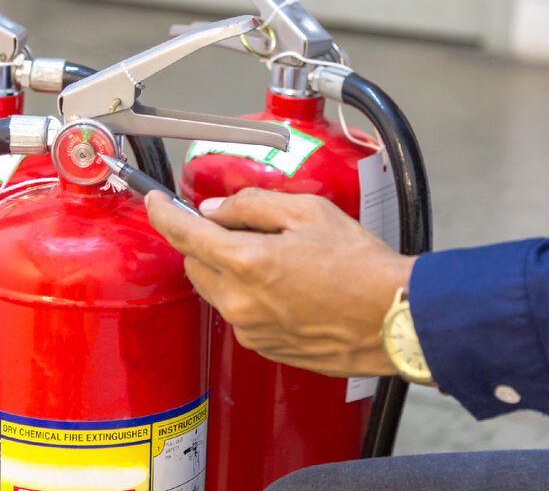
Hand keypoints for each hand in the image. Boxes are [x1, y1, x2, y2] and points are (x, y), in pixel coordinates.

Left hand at [145, 188, 415, 376]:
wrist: (392, 318)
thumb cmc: (361, 266)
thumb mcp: (308, 212)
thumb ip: (253, 205)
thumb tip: (218, 209)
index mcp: (248, 263)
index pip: (185, 234)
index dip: (164, 213)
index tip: (155, 201)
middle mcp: (241, 302)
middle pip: (195, 264)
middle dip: (204, 241)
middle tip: (238, 225)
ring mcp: (250, 329)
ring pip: (216, 289)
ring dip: (227, 268)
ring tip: (274, 255)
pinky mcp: (264, 346)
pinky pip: (239, 312)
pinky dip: (247, 293)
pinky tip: (284, 283)